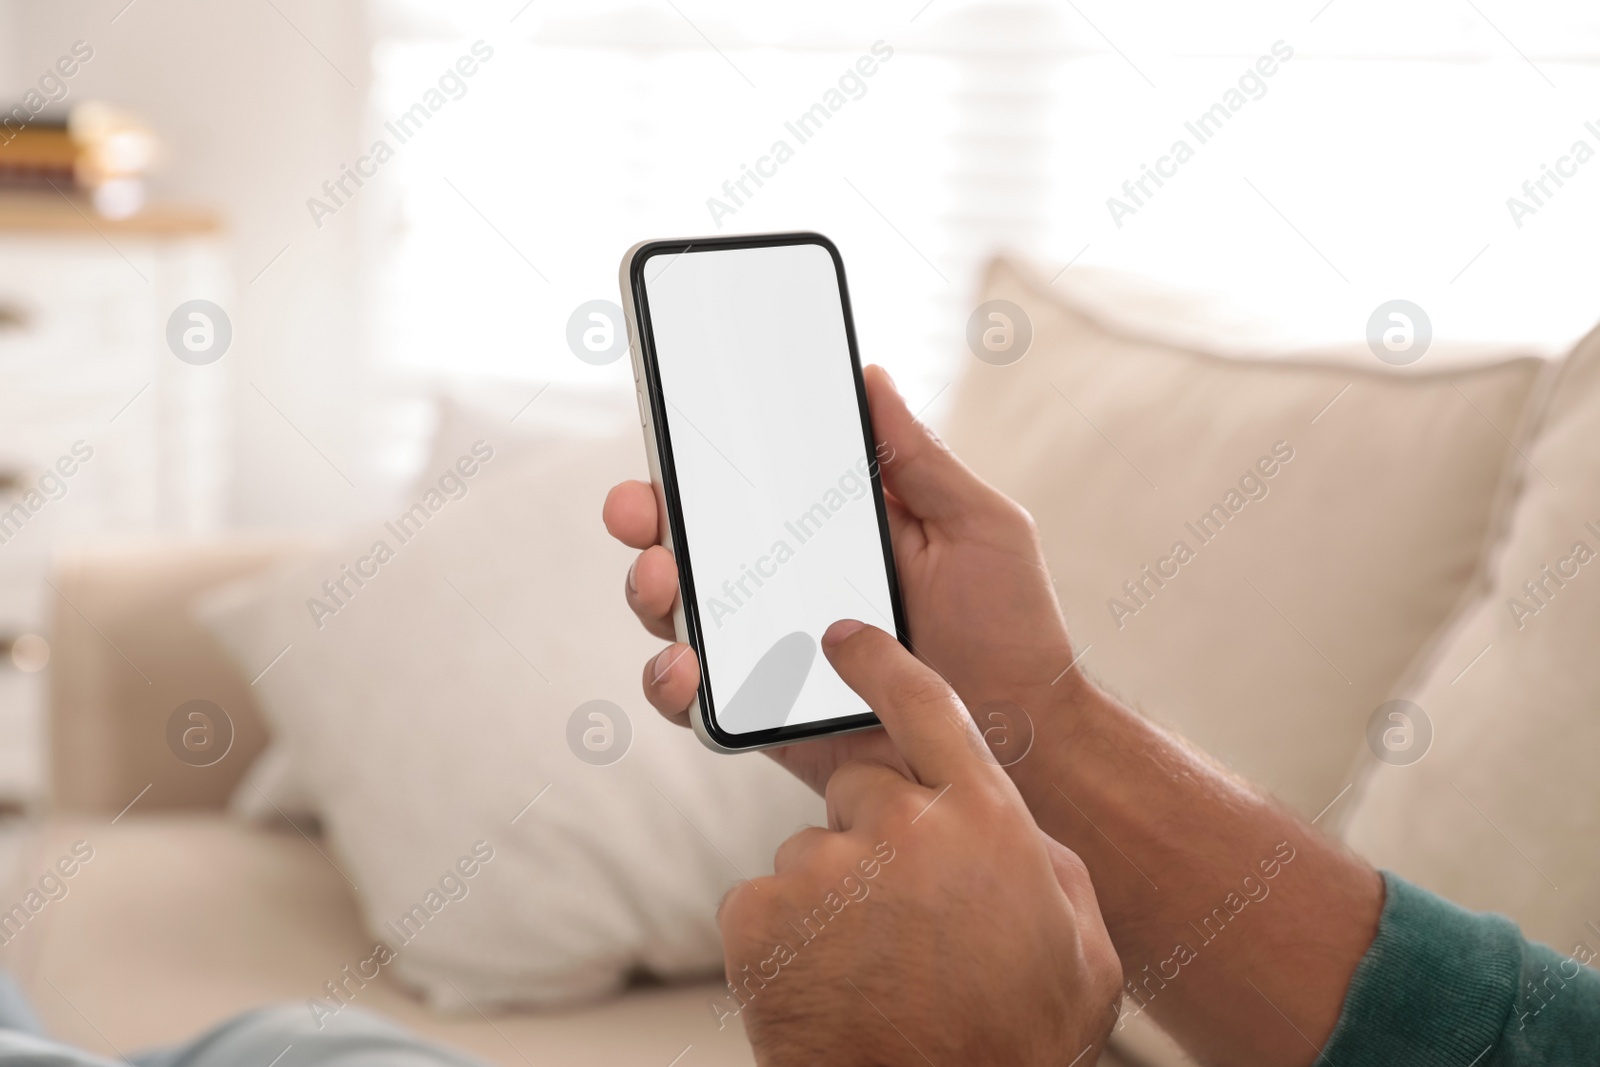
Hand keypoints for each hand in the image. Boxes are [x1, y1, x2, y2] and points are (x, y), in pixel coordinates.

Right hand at [602, 365, 1082, 792]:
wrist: (1028, 738)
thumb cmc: (1013, 629)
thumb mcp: (977, 525)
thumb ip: (919, 459)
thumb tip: (870, 376)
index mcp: (830, 534)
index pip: (745, 488)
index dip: (695, 461)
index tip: (669, 432)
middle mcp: (788, 587)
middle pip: (692, 545)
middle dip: (647, 519)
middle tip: (639, 509)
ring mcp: (770, 652)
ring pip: (678, 617)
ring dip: (650, 592)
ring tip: (661, 581)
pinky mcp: (765, 716)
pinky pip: (698, 702)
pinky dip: (671, 684)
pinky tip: (682, 667)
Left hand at [714, 621, 1120, 1065]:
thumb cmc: (1017, 1041)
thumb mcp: (1080, 945)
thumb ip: (1045, 863)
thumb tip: (1019, 832)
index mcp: (984, 819)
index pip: (925, 703)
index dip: (880, 662)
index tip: (843, 637)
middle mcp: (901, 827)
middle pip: (861, 785)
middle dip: (871, 832)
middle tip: (898, 911)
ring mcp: (823, 869)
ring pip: (810, 852)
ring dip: (829, 895)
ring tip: (870, 967)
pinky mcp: (760, 915)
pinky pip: (763, 902)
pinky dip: (783, 938)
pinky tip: (826, 984)